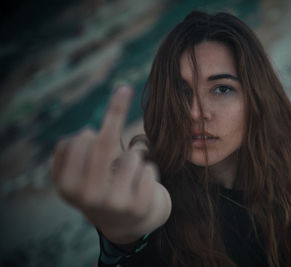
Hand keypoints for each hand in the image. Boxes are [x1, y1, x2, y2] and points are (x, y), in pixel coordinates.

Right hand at [51, 86, 170, 243]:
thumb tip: (89, 133)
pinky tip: (142, 185)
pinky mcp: (139, 206)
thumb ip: (76, 150)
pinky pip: (150, 168)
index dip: (99, 119)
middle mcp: (87, 197)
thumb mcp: (81, 173)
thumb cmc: (103, 188)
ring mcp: (114, 203)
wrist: (128, 224)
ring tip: (129, 175)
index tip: (118, 93)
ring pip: (132, 156)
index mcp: (67, 187)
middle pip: (102, 144)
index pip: (77, 143)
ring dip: (135, 158)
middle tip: (123, 89)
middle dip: (116, 110)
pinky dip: (149, 171)